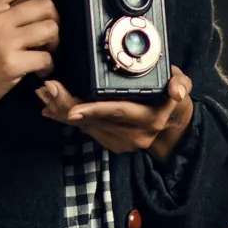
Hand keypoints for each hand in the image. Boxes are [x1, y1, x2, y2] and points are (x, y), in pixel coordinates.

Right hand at [0, 0, 58, 149]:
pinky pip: (46, 57)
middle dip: (54, 21)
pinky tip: (38, 72)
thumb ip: (8, 11)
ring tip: (44, 53)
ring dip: (54, 44)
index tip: (46, 2)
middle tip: (46, 37)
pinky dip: (48, 66)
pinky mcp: (11, 64)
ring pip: (51, 28)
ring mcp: (3, 41)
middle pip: (45, 4)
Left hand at [36, 66, 194, 161]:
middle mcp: (133, 134)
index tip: (72, 108)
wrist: (175, 129)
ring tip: (43, 92)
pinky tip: (50, 107)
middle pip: (94, 120)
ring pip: (86, 126)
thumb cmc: (175, 100)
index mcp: (149, 119)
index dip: (94, 109)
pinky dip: (66, 118)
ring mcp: (121, 142)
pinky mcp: (111, 143)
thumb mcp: (183, 87)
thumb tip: (176, 90)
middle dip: (67, 105)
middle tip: (47, 89)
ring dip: (62, 110)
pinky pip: (85, 131)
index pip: (117, 112)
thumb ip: (181, 85)